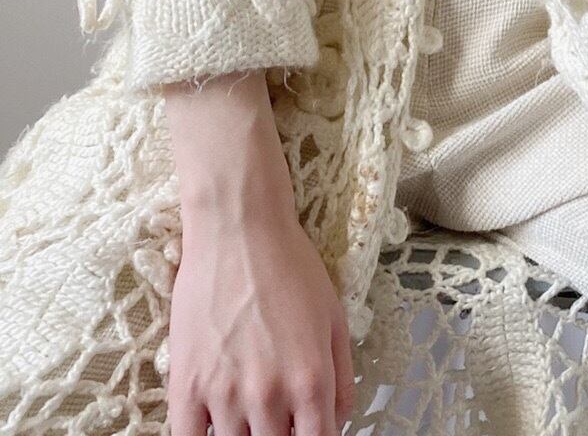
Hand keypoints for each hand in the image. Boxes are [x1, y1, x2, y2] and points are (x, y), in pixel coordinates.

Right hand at [163, 71, 355, 435]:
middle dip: (279, 435)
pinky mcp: (185, 387)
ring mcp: (224, 394)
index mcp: (312, 380)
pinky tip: (213, 423)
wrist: (239, 232)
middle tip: (276, 414)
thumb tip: (337, 420)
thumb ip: (342, 376)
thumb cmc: (291, 267)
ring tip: (247, 408)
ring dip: (244, 433)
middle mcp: (269, 395)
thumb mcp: (335, 317)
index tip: (307, 432)